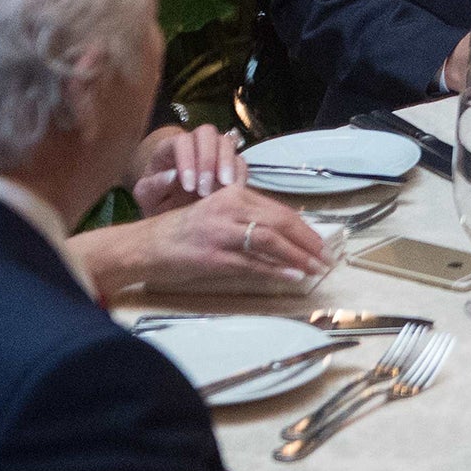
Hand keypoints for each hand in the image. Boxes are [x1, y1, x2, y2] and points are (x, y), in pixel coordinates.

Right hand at [75, 185, 331, 298]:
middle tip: (325, 258)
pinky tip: (293, 276)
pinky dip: (276, 270)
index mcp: (233, 194)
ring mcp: (222, 231)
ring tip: (315, 269)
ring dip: (298, 256)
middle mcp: (229, 207)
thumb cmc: (183, 233)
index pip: (279, 210)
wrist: (144, 246)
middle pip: (280, 223)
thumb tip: (285, 232)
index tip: (320, 243)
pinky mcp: (214, 255)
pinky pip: (253, 262)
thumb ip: (247, 216)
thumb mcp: (217, 213)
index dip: (304, 228)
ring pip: (271, 241)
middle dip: (307, 242)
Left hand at [129, 123, 240, 210]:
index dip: (187, 160)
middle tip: (205, 189)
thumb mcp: (146, 198)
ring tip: (224, 191)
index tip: (188, 187)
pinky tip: (233, 192)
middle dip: (209, 159)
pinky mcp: (229, 166)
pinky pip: (241, 161)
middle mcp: (193, 144)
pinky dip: (240, 174)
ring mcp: (214, 153)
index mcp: (168, 148)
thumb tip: (172, 176)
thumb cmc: (156, 201)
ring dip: (227, 164)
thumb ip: (152, 187)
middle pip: (207, 132)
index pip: (181, 141)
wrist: (169, 211)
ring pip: (227, 142)